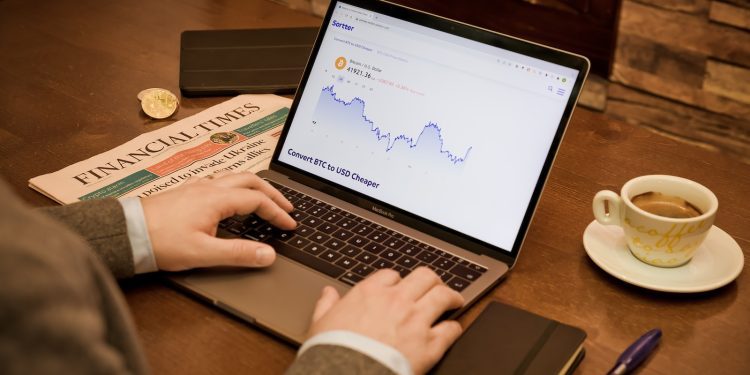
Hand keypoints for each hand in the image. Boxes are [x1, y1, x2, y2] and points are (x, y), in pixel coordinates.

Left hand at [141, 172, 295, 270]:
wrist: (125, 233)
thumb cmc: (159, 242)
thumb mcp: (203, 253)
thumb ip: (238, 254)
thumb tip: (268, 255)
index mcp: (216, 199)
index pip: (258, 200)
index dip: (277, 212)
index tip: (289, 224)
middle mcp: (208, 188)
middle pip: (250, 180)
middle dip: (272, 193)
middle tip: (286, 206)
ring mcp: (196, 187)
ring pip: (234, 177)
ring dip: (255, 186)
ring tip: (265, 198)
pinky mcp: (185, 192)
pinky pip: (219, 181)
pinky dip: (236, 186)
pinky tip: (231, 198)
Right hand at [309, 267, 464, 373]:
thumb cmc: (332, 352)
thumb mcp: (320, 324)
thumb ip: (326, 305)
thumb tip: (328, 294)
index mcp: (370, 293)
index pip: (391, 275)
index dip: (397, 281)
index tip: (399, 288)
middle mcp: (397, 302)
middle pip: (424, 277)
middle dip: (431, 280)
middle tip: (434, 286)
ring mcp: (416, 321)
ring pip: (443, 296)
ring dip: (451, 296)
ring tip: (455, 300)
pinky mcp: (429, 345)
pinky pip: (450, 329)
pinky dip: (454, 328)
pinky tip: (453, 329)